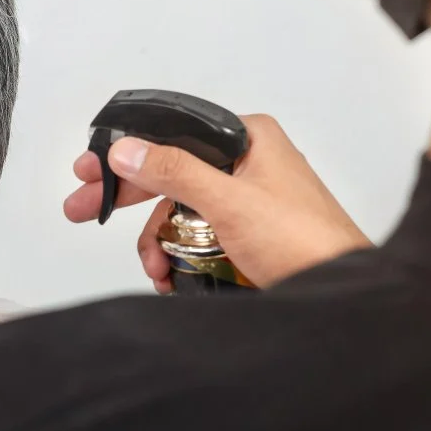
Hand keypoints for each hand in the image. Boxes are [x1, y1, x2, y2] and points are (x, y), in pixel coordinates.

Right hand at [64, 114, 370, 291]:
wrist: (346, 294)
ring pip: (180, 210)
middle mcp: (247, 163)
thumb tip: (128, 151)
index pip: (172, 135)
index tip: (90, 170)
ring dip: (159, 241)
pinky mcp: (247, 231)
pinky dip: (180, 254)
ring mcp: (247, 199)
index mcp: (249, 138)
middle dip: (131, 199)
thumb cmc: (308, 243)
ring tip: (156, 268)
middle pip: (170, 172)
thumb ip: (175, 172)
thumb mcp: (229, 202)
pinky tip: (172, 275)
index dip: (126, 154)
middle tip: (85, 209)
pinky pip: (198, 234)